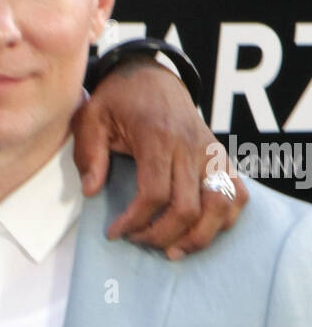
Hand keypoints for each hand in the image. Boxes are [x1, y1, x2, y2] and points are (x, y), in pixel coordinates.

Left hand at [72, 58, 247, 258]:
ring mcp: (212, 153)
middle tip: (137, 240)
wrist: (152, 75)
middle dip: (161, 235)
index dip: (135, 221)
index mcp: (158, 137)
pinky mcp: (222, 158)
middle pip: (187, 208)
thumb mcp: (91, 117)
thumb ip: (88, 154)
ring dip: (198, 237)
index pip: (154, 193)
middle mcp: (191, 147)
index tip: (114, 232)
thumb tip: (91, 191)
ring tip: (172, 251)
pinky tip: (199, 232)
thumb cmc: (119, 100)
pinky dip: (225, 220)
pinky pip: (238, 194)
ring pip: (221, 205)